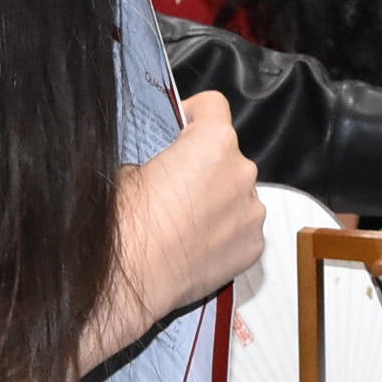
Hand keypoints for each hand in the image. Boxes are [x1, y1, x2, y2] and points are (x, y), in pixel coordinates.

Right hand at [82, 91, 263, 373]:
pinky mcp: (254, 246)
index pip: (213, 106)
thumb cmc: (127, 220)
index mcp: (213, 142)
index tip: (179, 132)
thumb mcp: (128, 170)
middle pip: (228, 155)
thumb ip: (158, 159)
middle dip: (206, 165)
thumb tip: (162, 168)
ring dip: (219, 199)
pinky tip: (197, 245)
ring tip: (186, 223)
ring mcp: (253, 211)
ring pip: (238, 193)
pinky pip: (242, 227)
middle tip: (175, 188)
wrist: (134, 276)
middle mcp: (242, 171)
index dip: (193, 115)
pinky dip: (225, 232)